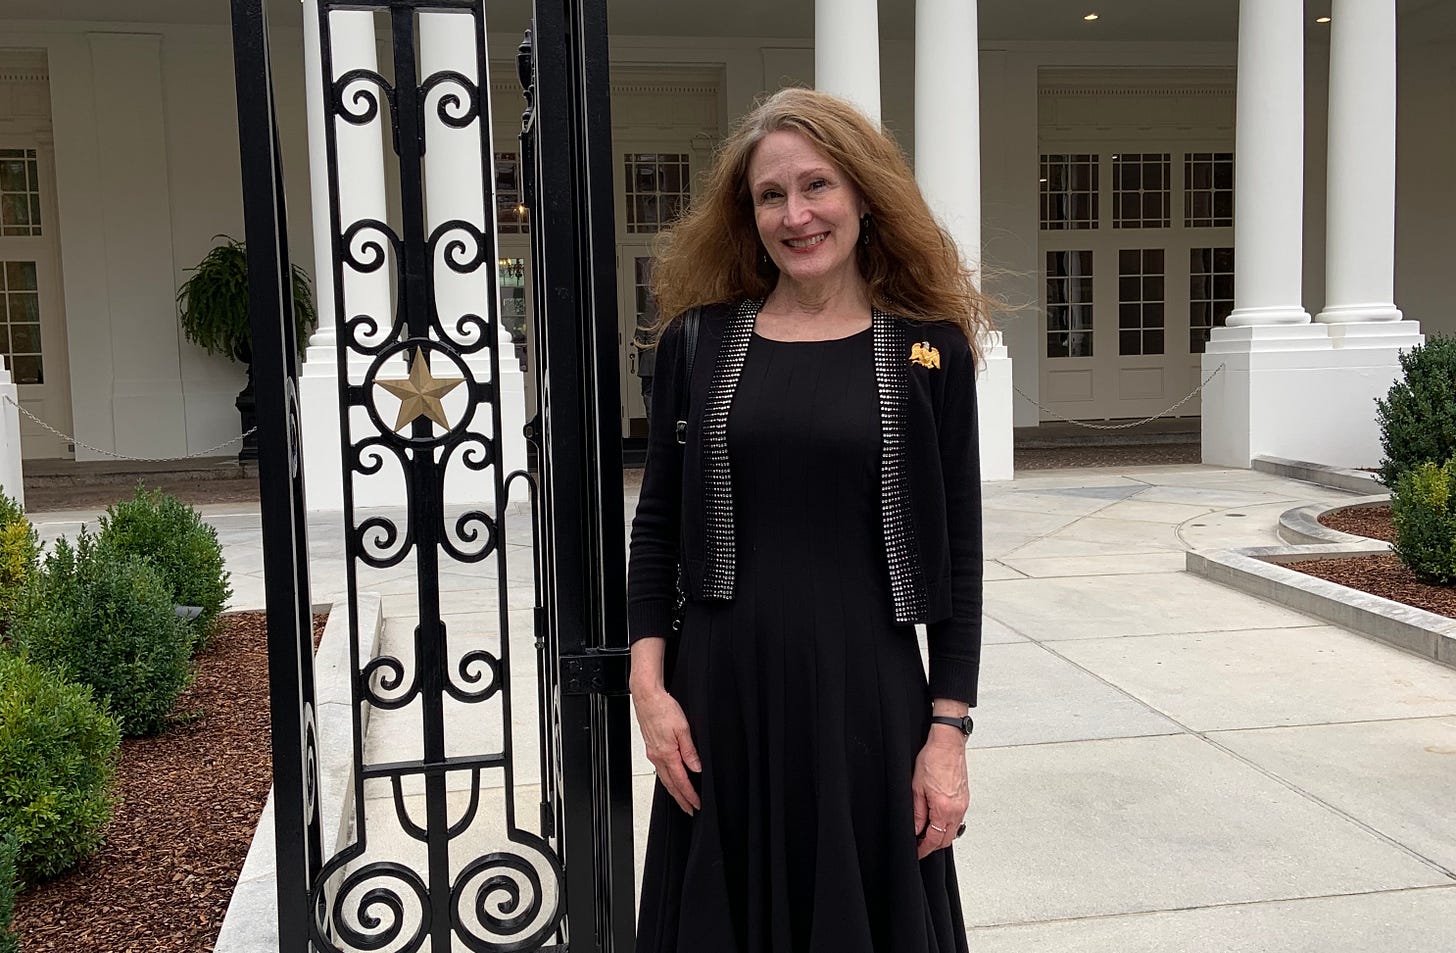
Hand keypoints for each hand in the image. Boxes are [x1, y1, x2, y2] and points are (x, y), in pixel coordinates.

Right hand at [632, 682, 702, 814]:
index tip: (696, 804)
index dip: (689, 795)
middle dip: (680, 799)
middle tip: (689, 809)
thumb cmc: (663, 708)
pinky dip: (667, 779)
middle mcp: (657, 756)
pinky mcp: (651, 747)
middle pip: (670, 784)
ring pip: (664, 778)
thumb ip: (689, 751)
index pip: (681, 781)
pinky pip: (660, 769)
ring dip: (673, 791)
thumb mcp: (683, 729)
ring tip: (681, 799)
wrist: (647, 697)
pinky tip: (671, 779)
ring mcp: (652, 753)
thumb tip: (696, 768)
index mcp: (667, 754)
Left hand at [911, 728, 968, 858]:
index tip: (917, 852)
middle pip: (946, 839)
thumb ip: (917, 813)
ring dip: (940, 835)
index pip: (934, 839)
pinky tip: (937, 819)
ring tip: (926, 832)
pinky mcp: (965, 798)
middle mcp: (957, 809)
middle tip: (919, 844)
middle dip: (932, 845)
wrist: (948, 743)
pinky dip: (947, 824)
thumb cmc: (932, 759)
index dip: (924, 849)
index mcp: (944, 808)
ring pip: (953, 830)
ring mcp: (963, 804)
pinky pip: (958, 819)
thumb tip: (915, 830)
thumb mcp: (916, 788)